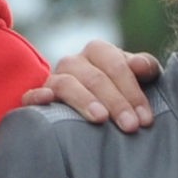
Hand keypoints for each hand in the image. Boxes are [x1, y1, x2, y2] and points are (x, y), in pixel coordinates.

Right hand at [22, 40, 160, 131]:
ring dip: (85, 101)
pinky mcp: (36, 97)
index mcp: (98, 51)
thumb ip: (145, 68)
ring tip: (101, 119)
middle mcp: (74, 62)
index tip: (145, 120)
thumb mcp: (137, 79)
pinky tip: (48, 101)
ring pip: (67, 84)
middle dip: (116, 102)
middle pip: (95, 78)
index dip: (133, 92)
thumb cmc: (121, 92)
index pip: (116, 66)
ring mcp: (54, 78)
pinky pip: (31, 95)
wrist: (94, 108)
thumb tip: (140, 65)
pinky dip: (38, 97)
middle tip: (131, 126)